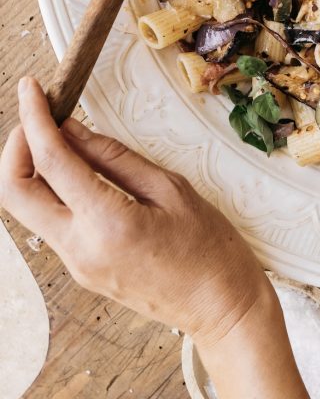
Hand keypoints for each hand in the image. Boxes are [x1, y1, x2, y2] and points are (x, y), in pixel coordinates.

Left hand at [0, 77, 270, 345]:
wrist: (220, 307)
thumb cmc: (210, 251)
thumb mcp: (170, 189)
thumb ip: (114, 158)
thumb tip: (72, 131)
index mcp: (108, 224)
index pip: (51, 162)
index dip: (35, 118)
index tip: (31, 91)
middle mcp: (80, 249)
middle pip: (14, 193)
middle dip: (16, 147)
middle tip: (37, 117)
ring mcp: (76, 265)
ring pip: (27, 209)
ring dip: (31, 169)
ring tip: (59, 140)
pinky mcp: (80, 271)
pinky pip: (50, 224)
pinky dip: (51, 191)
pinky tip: (74, 173)